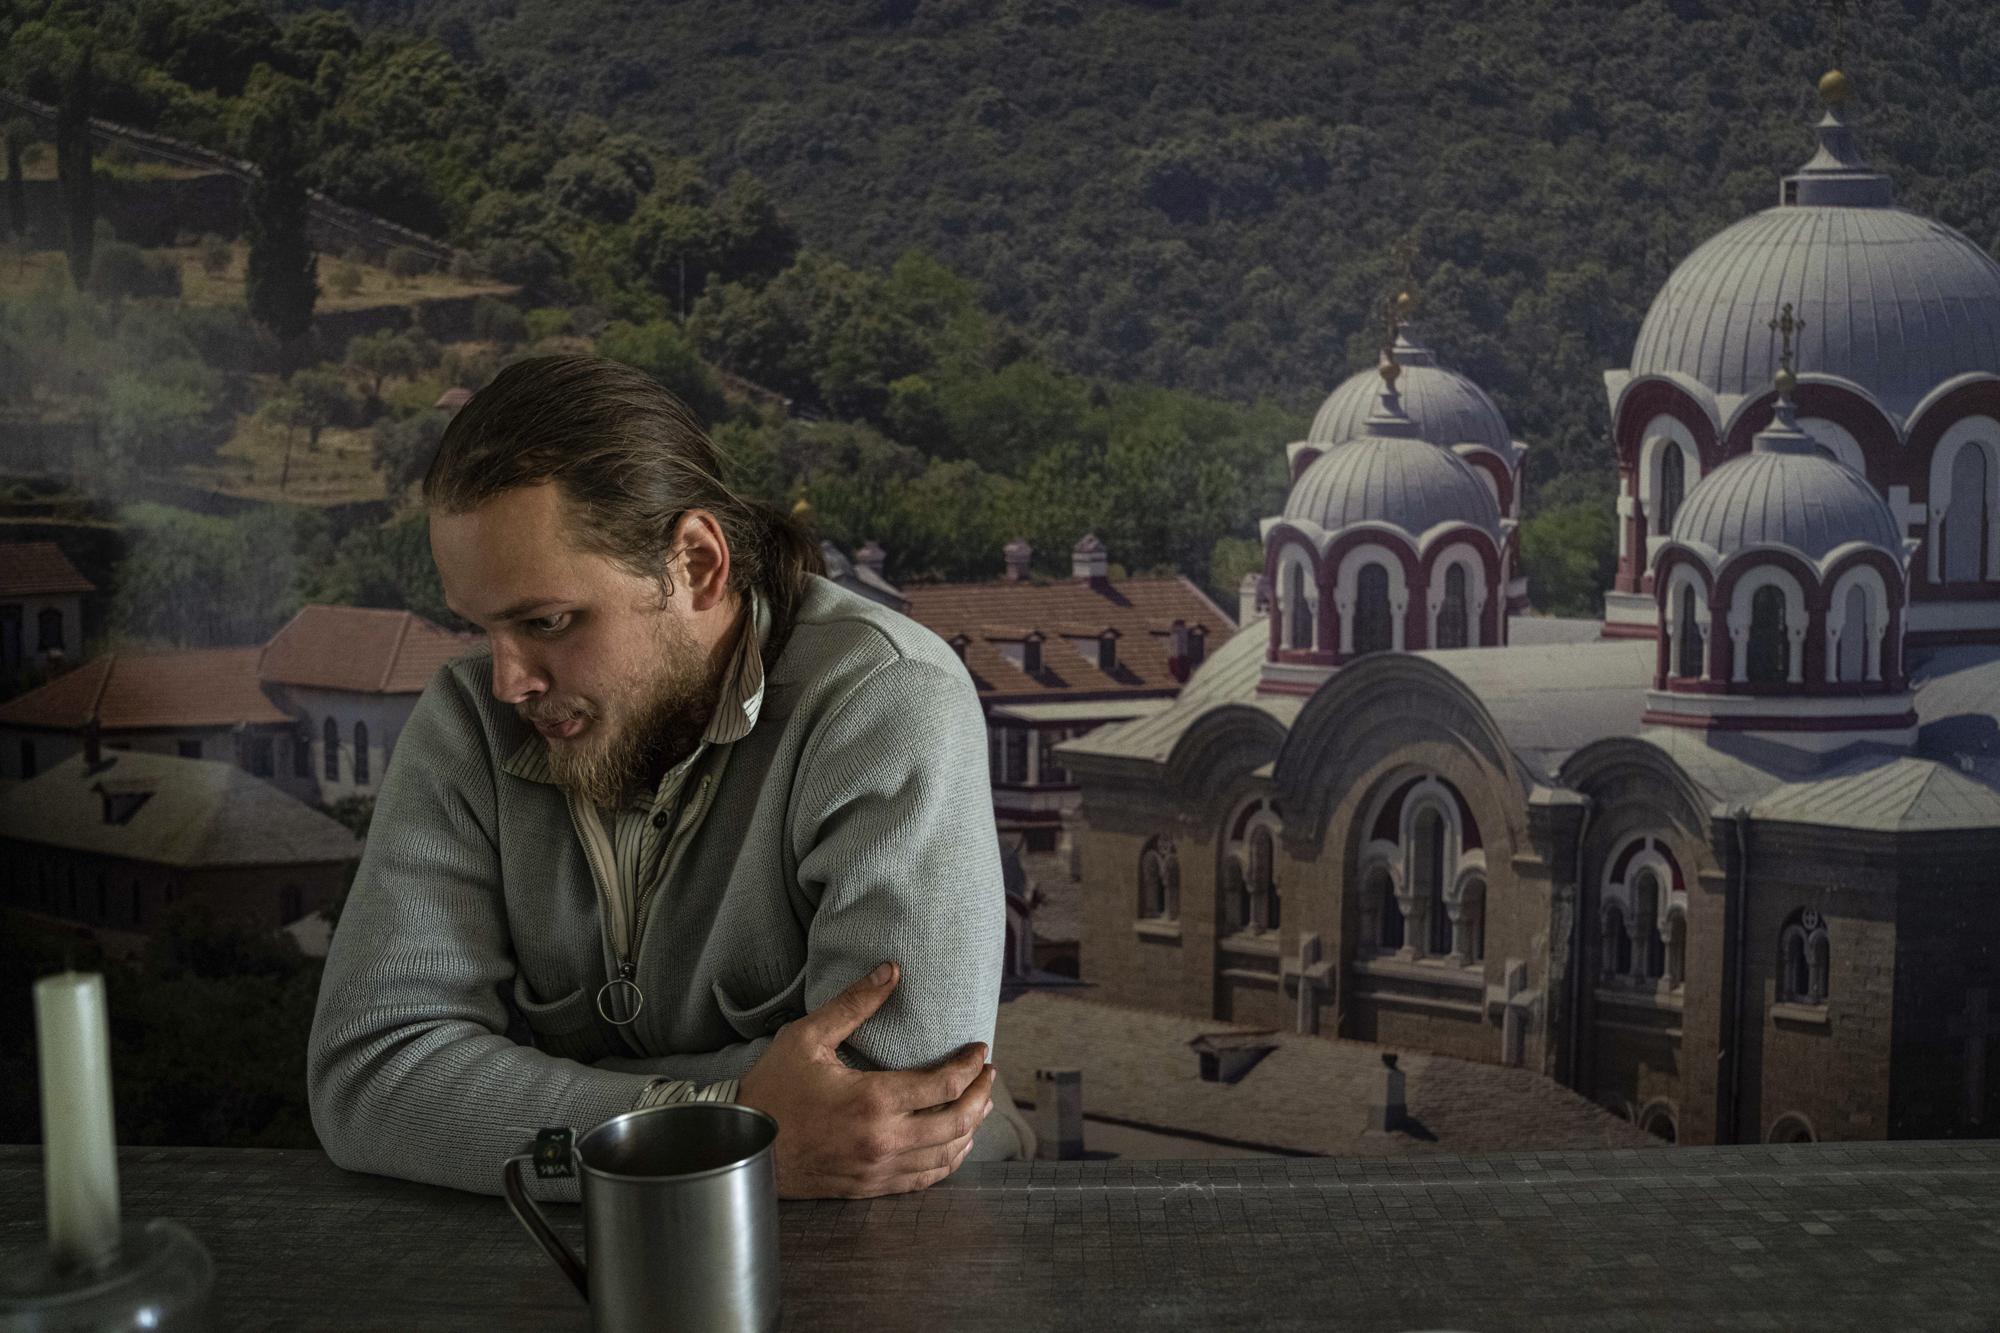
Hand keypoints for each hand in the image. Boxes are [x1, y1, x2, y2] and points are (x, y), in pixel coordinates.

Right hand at [736, 961, 993, 1198]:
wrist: (742, 1145)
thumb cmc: (773, 1088)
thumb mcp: (808, 1036)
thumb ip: (854, 1004)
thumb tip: (891, 969)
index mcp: (873, 1099)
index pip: (945, 1084)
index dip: (971, 1065)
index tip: (980, 1050)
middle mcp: (883, 1139)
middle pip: (958, 1121)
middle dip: (982, 1095)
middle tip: (989, 1076)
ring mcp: (878, 1168)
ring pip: (946, 1155)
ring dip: (971, 1129)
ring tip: (981, 1106)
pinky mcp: (869, 1187)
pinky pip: (923, 1180)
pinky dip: (948, 1161)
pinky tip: (955, 1145)